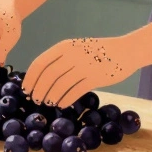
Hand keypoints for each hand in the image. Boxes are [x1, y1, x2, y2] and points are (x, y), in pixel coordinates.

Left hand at [23, 36, 138, 106]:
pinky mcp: (95, 77)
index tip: (26, 89)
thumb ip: (60, 59)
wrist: (125, 50)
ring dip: (50, 96)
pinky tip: (61, 104)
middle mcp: (72, 55)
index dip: (30, 78)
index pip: (40, 63)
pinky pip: (76, 91)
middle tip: (35, 100)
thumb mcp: (76, 48)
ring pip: (60, 85)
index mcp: (64, 46)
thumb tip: (40, 77)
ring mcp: (84, 66)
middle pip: (48, 75)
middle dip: (38, 90)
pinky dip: (66, 99)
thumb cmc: (97, 51)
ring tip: (47, 103)